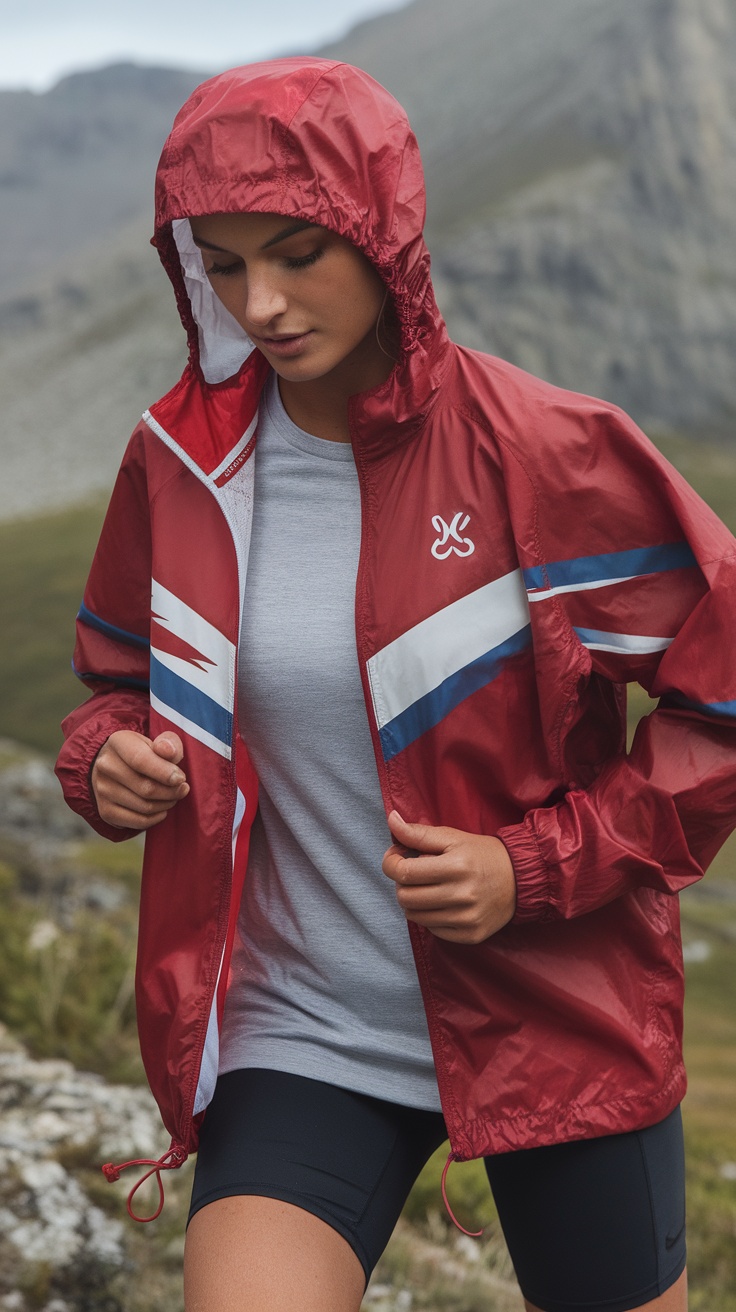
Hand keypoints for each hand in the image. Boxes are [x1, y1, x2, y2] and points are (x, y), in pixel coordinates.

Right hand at [91, 730, 188, 829]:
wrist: (116, 767)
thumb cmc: (144, 753)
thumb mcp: (157, 742)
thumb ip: (169, 743)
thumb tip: (168, 751)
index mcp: (118, 742)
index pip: (140, 760)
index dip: (164, 772)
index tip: (181, 779)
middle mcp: (105, 766)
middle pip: (145, 788)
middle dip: (171, 791)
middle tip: (183, 788)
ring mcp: (102, 790)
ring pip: (144, 806)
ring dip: (166, 804)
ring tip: (174, 796)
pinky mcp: (105, 810)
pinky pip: (138, 822)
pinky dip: (156, 818)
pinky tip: (162, 809)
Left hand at [382, 811, 515, 943]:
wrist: (520, 879)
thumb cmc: (481, 854)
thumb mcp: (452, 837)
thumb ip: (419, 833)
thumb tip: (391, 820)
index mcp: (456, 866)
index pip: (403, 872)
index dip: (391, 862)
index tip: (396, 856)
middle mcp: (461, 895)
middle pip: (405, 897)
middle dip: (402, 883)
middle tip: (414, 873)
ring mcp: (466, 918)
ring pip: (415, 916)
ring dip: (414, 901)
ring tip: (429, 887)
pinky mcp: (471, 935)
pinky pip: (433, 930)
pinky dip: (431, 916)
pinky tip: (443, 903)